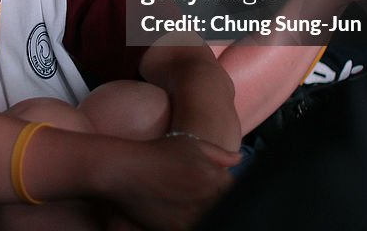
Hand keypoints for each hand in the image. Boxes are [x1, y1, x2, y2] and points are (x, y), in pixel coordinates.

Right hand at [110, 135, 238, 229]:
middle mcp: (207, 199)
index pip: (237, 192)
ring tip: (192, 205)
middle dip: (221, 204)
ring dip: (210, 215)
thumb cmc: (157, 152)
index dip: (232, 192)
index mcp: (215, 178)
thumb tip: (240, 160)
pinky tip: (185, 215)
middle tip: (203, 197)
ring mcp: (192, 216)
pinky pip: (196, 228)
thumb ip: (219, 153)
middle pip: (227, 208)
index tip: (223, 191)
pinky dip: (195, 223)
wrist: (126, 169)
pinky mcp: (176, 229)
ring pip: (213, 220)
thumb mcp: (190, 143)